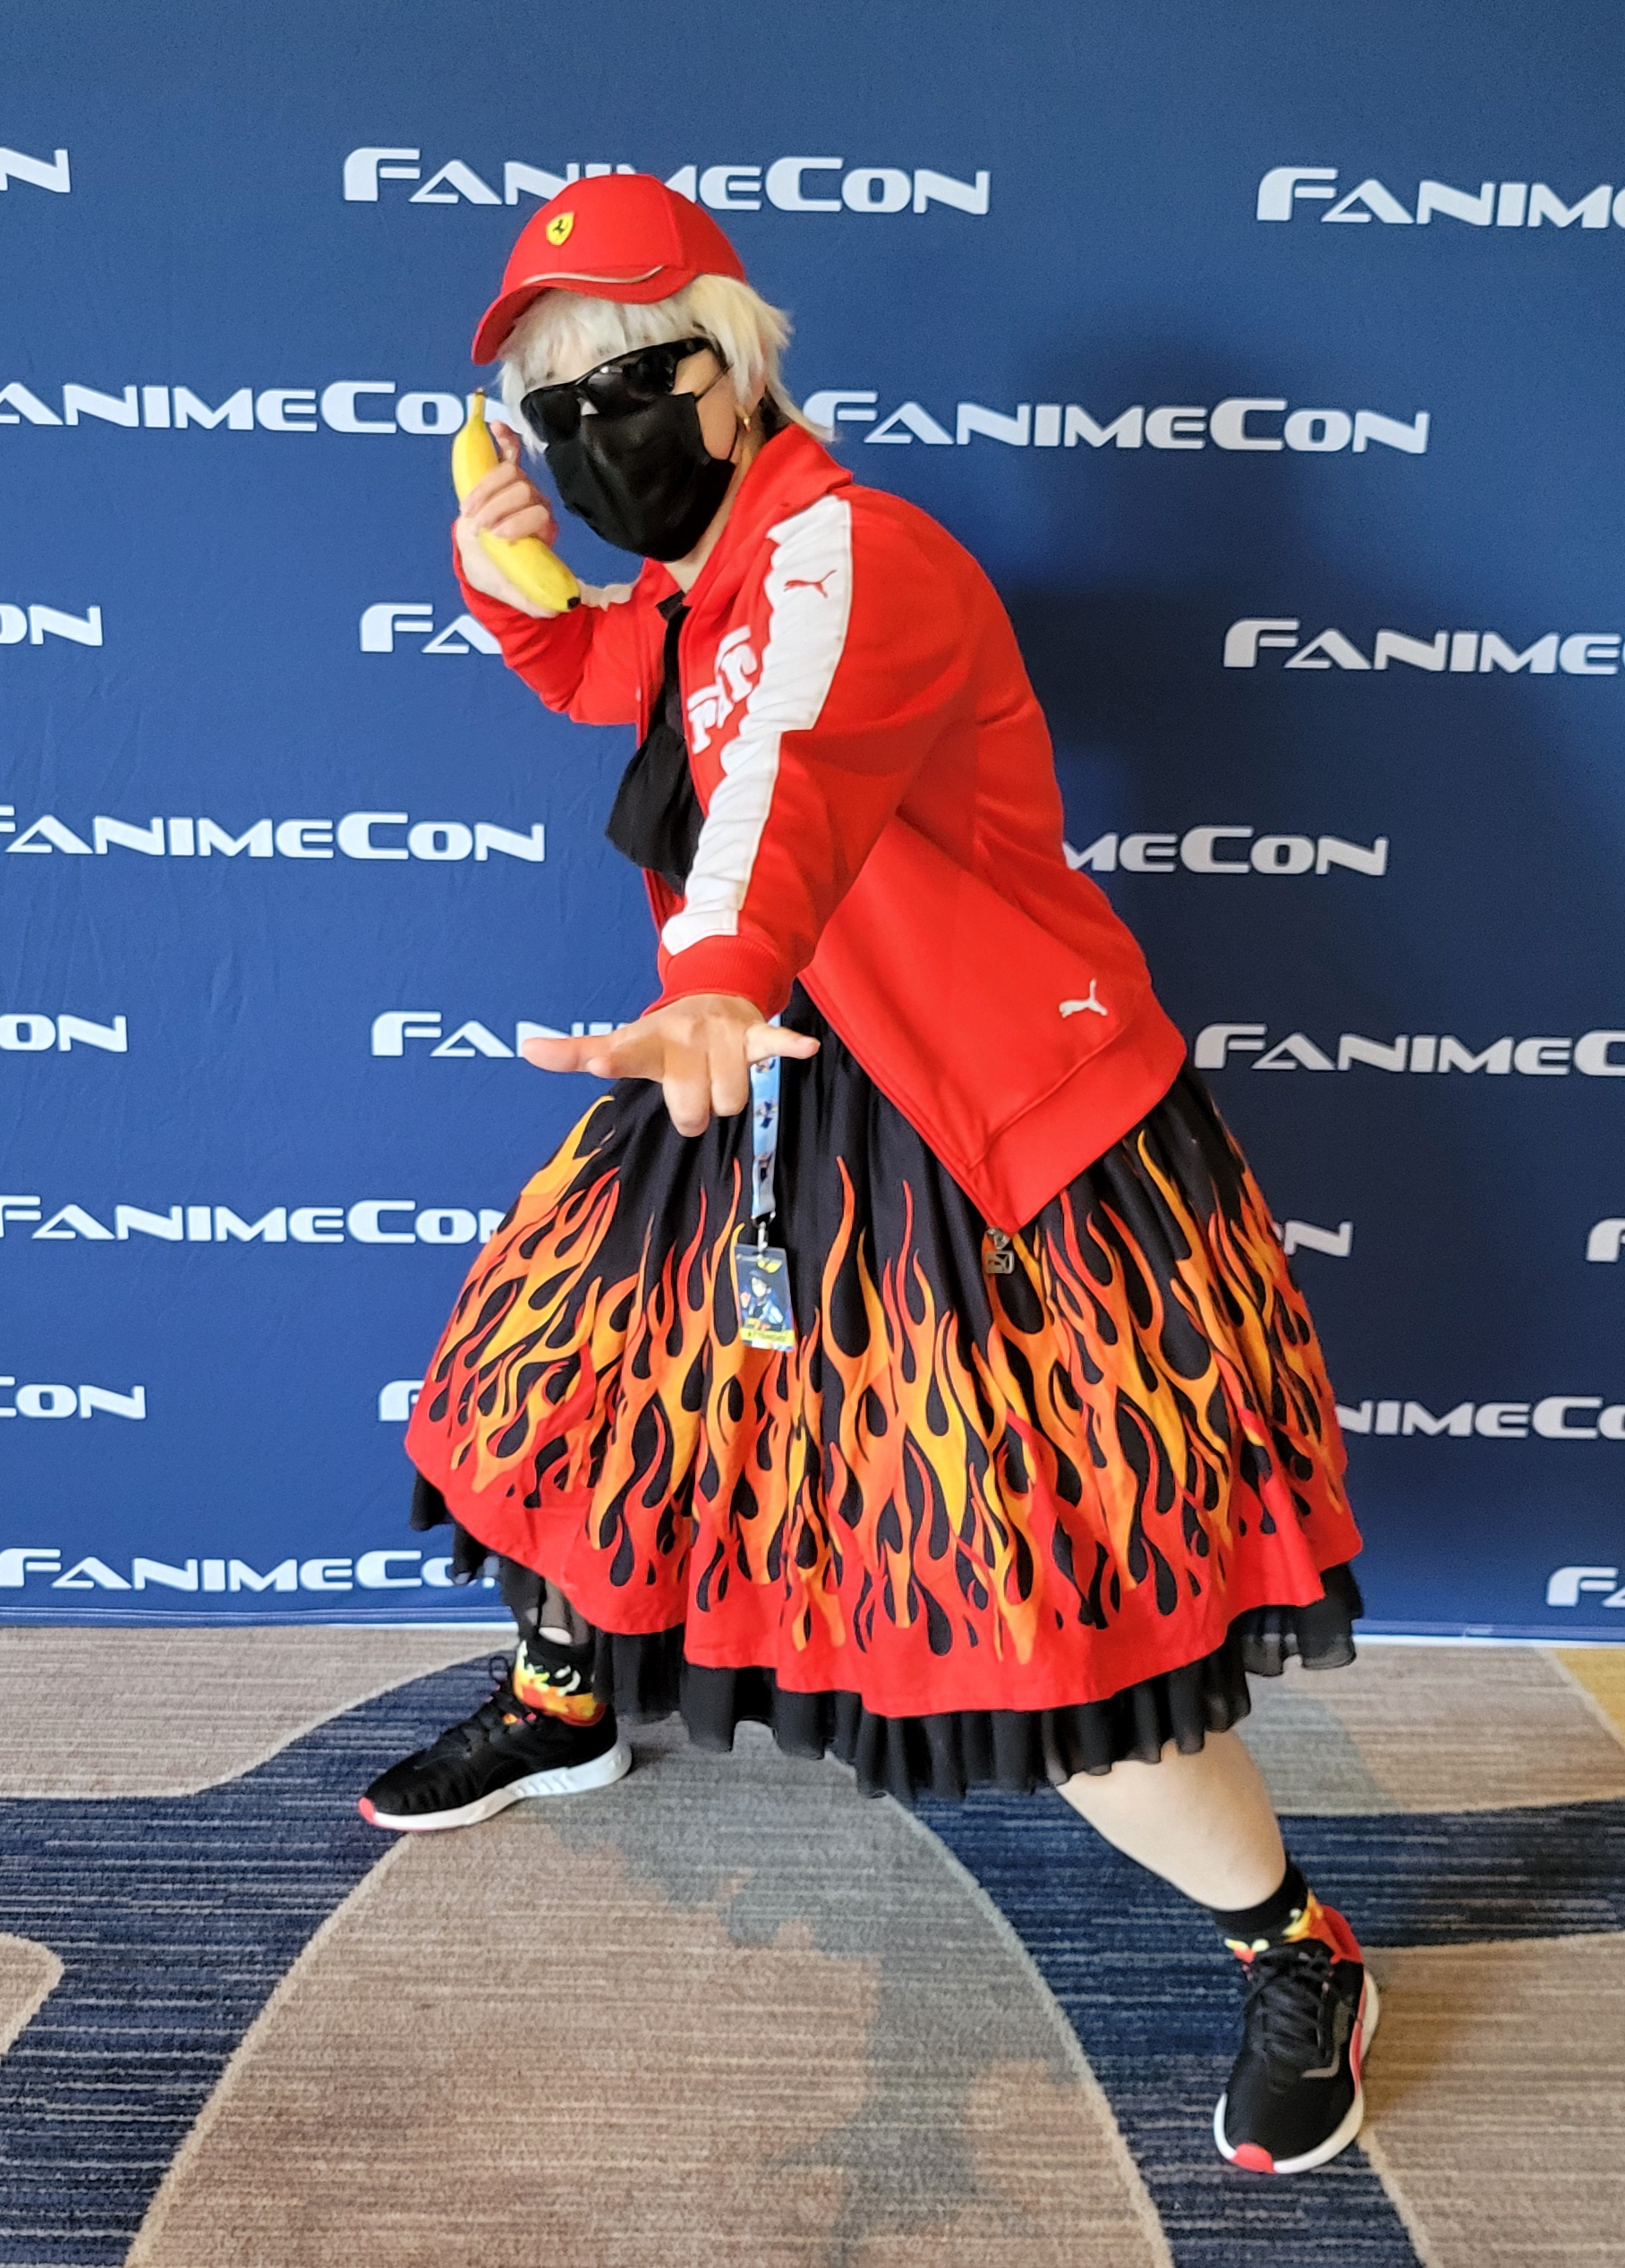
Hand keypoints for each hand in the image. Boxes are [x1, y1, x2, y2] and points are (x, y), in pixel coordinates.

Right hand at [455, 424, 562, 615]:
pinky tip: (494, 426)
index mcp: (539, 528)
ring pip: (509, 473)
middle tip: (480, 526)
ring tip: (469, 507)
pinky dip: (503, 437)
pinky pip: (508, 451)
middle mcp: (532, 503)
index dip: (518, 523)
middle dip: (498, 508)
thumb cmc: (501, 571)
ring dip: (486, 489)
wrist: (487, 559)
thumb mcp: (514, 589)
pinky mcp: (501, 476)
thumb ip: (531, 599)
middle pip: (522, 490)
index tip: (498, 537)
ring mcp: (517, 487)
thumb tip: (555, 608)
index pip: (538, 514)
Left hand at [521, 994, 819, 1136]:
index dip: (611, 1060)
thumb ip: (576, 1052)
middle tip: (690, 1087)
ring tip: (717, 1075)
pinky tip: (804, 1048)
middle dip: (694, 1111)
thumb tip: (526, 1048)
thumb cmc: (665, 1033)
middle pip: (693, 1112)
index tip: (600, 1063)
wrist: (716, 990)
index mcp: (647, 1041)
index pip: (624, 1053)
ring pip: (730, 1103)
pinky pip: (775, 1044)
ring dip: (726, 1099)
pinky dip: (789, 1046)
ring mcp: (721, 1036)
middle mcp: (683, 1035)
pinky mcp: (755, 1034)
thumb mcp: (623, 1041)